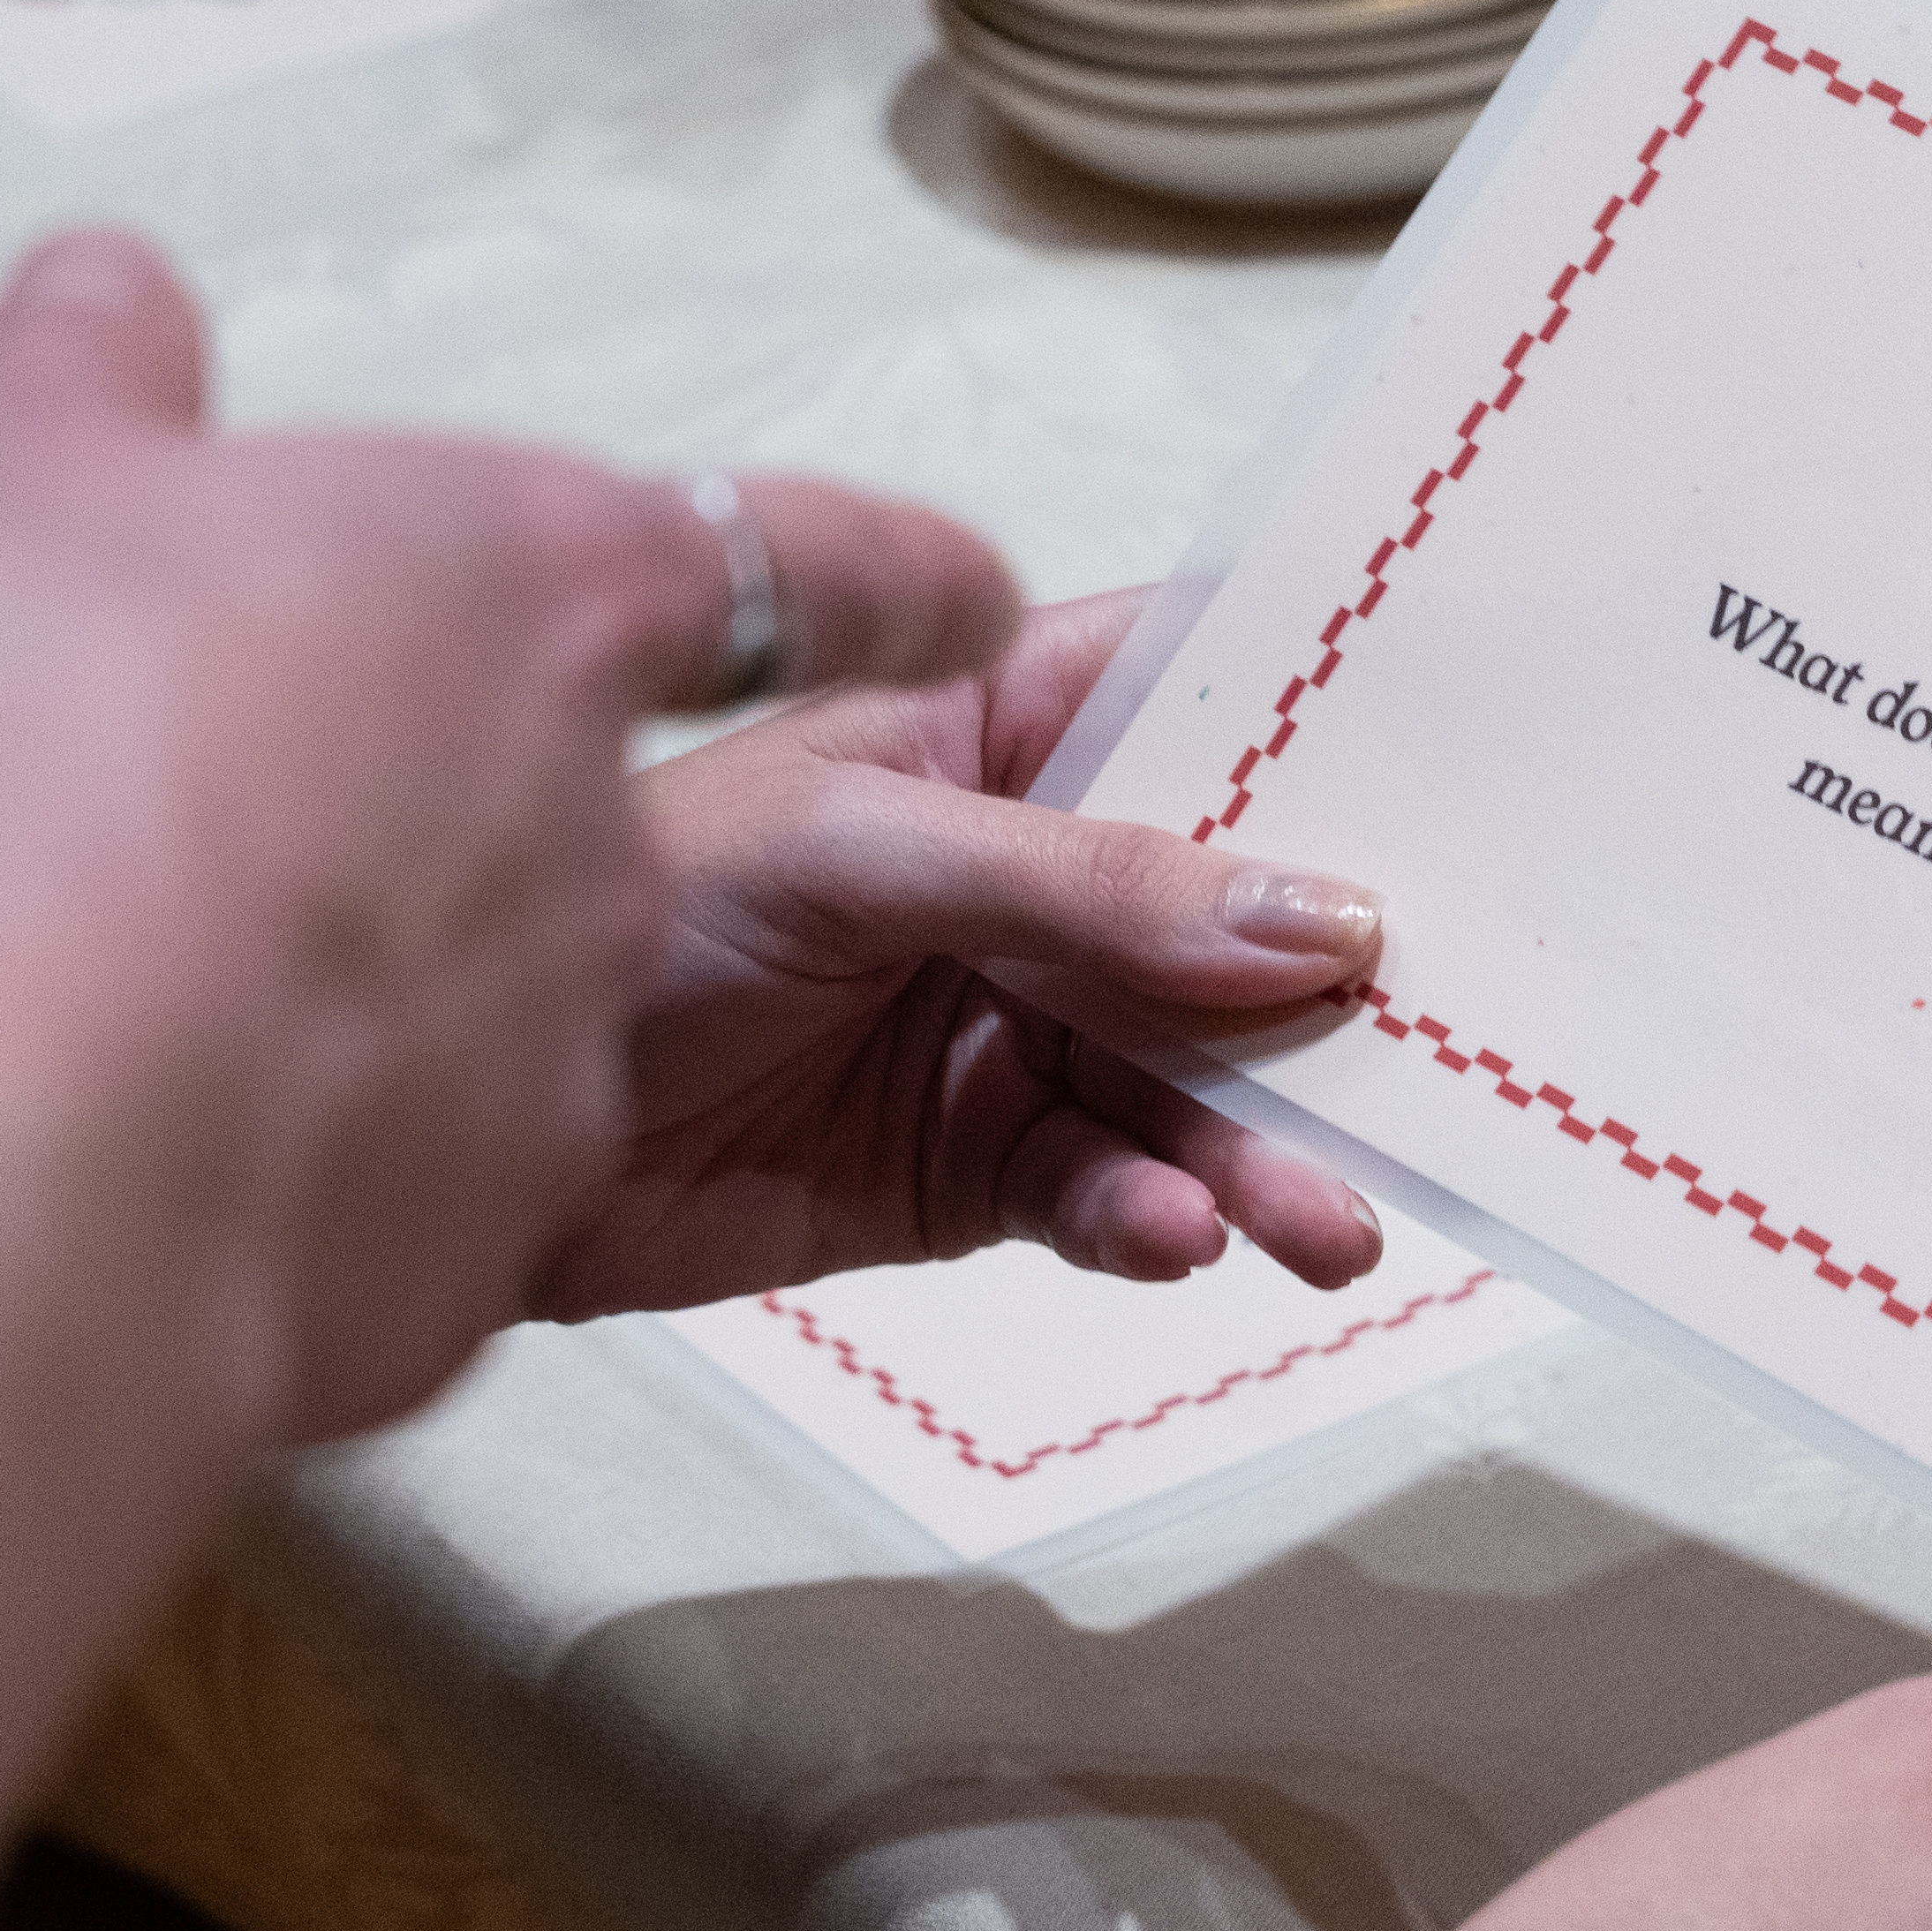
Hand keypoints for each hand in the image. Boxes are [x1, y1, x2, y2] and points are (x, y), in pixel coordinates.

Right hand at [0, 231, 1022, 1445]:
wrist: (11, 1096)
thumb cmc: (24, 760)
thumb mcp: (18, 480)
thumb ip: (93, 377)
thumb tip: (104, 290)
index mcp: (550, 588)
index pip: (822, 570)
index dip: (894, 584)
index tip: (974, 602)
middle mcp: (614, 811)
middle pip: (650, 815)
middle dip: (513, 826)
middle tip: (319, 824)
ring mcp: (576, 1022)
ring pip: (533, 1000)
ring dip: (404, 997)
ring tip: (205, 989)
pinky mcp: (505, 1210)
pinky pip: (439, 1169)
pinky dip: (342, 1157)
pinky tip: (197, 1130)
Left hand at [528, 589, 1390, 1318]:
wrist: (443, 1124)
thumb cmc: (626, 907)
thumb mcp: (864, 855)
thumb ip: (1086, 889)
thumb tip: (1318, 919)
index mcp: (997, 735)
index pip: (1198, 696)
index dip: (1336, 719)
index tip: (1489, 764)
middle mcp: (1025, 877)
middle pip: (1231, 920)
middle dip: (1334, 996)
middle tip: (1440, 1069)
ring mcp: (1001, 1027)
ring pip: (1186, 1080)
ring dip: (1264, 1145)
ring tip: (1326, 1219)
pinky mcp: (965, 1172)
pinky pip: (1101, 1189)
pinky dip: (1146, 1216)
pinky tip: (1168, 1234)